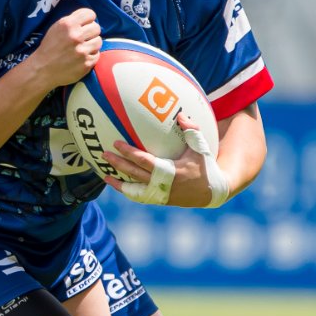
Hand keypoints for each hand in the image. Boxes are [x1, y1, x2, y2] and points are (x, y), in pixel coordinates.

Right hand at [27, 8, 102, 91]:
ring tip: (83, 48)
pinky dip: (91, 56)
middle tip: (84, 37)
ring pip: (98, 41)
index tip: (85, 24)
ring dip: (92, 44)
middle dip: (90, 32)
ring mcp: (82, 52)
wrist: (42, 70)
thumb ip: (72, 21)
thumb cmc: (49, 48)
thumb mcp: (56, 28)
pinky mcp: (86, 64)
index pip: (90, 14)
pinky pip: (97, 55)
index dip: (88, 19)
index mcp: (67, 24)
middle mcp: (76, 36)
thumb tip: (89, 19)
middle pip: (96, 28)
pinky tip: (82, 57)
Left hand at [102, 113, 228, 206]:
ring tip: (104, 174)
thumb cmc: (206, 166)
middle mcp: (163, 185)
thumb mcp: (201, 148)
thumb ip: (192, 130)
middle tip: (104, 154)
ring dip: (118, 182)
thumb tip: (180, 114)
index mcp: (172, 171)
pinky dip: (127, 191)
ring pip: (133, 190)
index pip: (145, 161)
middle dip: (118, 164)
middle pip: (134, 174)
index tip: (116, 143)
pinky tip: (118, 184)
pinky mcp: (159, 201)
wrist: (212, 192)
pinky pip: (139, 196)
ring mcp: (160, 195)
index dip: (129, 152)